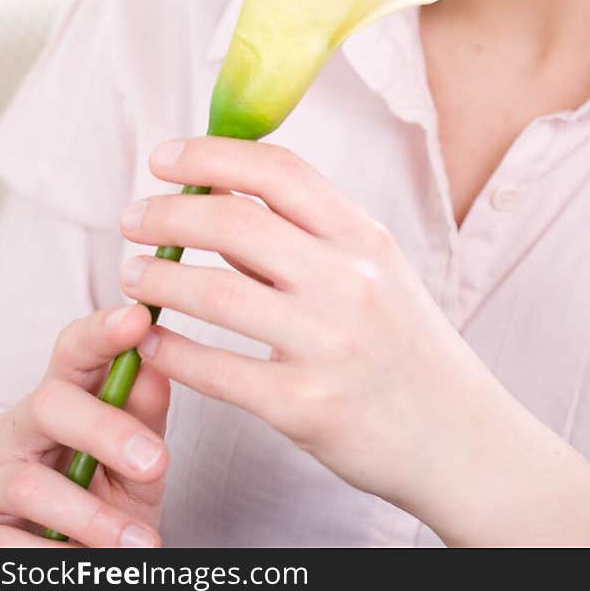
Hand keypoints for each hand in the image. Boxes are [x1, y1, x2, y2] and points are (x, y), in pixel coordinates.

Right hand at [0, 305, 169, 547]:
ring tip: (141, 544)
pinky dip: (58, 560)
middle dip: (104, 430)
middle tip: (157, 463)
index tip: (138, 319)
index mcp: (63, 398)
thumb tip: (157, 364)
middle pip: (49, 404)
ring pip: (31, 485)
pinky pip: (11, 544)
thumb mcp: (136, 462)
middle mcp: (21, 428)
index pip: (74, 350)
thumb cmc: (107, 496)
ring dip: (92, 517)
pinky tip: (92, 569)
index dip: (102, 331)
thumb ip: (145, 418)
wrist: (77, 566)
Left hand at [117, 137, 505, 522]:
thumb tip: (217, 196)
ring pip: (215, 292)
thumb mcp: (374, 271)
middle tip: (131, 218)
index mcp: (363, 237)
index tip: (164, 157)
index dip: (211, 155)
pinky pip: (216, 370)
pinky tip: (151, 340)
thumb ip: (304, 234)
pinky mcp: (304, 406)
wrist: (458, 435)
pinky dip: (171, 350)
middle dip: (167, 214)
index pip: (278, 171)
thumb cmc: (404, 343)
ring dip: (158, 278)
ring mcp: (327, 343)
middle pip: (234, 223)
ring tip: (131, 274)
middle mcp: (348, 281)